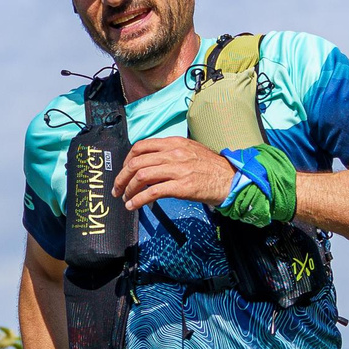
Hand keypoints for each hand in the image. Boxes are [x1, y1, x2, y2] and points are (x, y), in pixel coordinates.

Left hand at [114, 136, 233, 210]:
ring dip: (128, 189)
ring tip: (125, 198)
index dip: (127, 159)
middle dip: (121, 177)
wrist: (231, 179)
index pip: (141, 146)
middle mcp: (174, 153)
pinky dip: (138, 200)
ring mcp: (178, 169)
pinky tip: (133, 206)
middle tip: (117, 188)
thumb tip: (149, 164)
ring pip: (141, 176)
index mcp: (174, 142)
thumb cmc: (211, 168)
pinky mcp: (181, 186)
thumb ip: (170, 154)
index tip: (123, 171)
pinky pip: (152, 192)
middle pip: (136, 162)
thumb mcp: (189, 151)